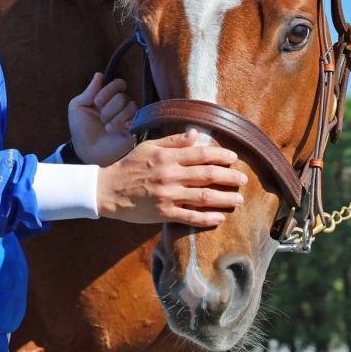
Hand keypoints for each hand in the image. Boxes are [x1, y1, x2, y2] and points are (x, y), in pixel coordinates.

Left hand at [68, 72, 136, 166]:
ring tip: (106, 127)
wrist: (86, 150)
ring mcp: (128, 117)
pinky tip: (115, 129)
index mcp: (108, 97)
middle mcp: (120, 105)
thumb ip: (89, 91)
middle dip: (109, 108)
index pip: (119, 84)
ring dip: (115, 117)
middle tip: (100, 118)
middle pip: (123, 96)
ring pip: (130, 106)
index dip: (109, 90)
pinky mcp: (134, 129)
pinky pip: (137, 118)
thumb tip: (99, 74)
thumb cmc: (80, 129)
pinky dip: (125, 122)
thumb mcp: (78, 107)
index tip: (97, 102)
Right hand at [96, 129, 246, 226]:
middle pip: (207, 175)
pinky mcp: (163, 213)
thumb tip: (194, 133)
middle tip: (243, 180)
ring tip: (238, 199)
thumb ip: (172, 141)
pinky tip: (220, 217)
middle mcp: (170, 175)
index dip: (221, 156)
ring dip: (225, 198)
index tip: (234, 158)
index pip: (201, 154)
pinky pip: (191, 217)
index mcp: (167, 157)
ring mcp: (167, 195)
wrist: (108, 190)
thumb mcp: (148, 147)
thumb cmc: (128, 166)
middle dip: (229, 177)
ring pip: (204, 197)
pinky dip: (207, 218)